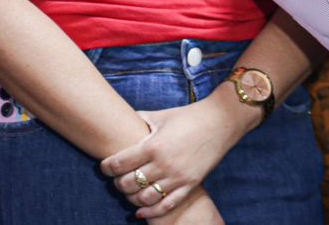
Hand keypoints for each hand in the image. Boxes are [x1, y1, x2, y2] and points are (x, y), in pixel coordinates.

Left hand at [101, 87, 250, 218]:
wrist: (222, 120)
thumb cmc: (190, 116)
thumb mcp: (162, 115)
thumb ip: (140, 120)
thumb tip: (121, 120)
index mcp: (153, 146)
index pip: (118, 164)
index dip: (106, 167)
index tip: (105, 166)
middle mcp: (163, 164)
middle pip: (127, 183)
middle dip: (118, 182)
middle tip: (118, 177)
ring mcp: (177, 176)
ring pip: (144, 198)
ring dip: (132, 197)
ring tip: (131, 190)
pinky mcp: (190, 184)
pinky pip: (166, 205)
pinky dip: (150, 212)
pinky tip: (141, 210)